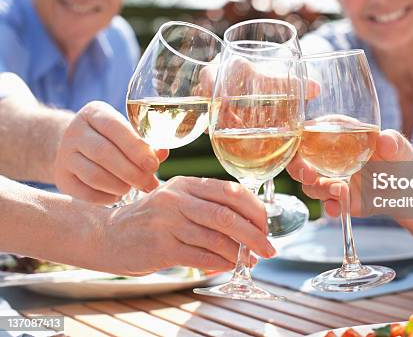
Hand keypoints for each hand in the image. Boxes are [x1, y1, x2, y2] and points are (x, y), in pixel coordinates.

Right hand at [54, 101, 168, 203]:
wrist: (75, 147)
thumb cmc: (112, 139)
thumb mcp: (126, 133)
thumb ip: (146, 143)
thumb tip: (163, 154)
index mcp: (94, 113)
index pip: (115, 127)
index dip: (135, 148)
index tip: (153, 164)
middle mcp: (74, 131)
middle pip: (103, 153)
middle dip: (131, 171)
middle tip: (148, 183)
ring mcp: (64, 154)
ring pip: (93, 175)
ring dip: (118, 185)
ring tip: (132, 188)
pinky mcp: (60, 177)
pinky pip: (84, 192)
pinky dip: (105, 197)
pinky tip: (117, 195)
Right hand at [99, 176, 275, 274]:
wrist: (107, 235)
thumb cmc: (151, 220)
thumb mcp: (177, 200)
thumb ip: (208, 205)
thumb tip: (250, 224)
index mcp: (187, 183)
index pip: (231, 191)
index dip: (255, 210)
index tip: (266, 226)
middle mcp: (177, 199)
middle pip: (227, 215)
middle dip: (254, 235)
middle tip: (269, 249)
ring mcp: (167, 223)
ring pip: (215, 238)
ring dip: (239, 253)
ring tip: (250, 261)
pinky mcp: (160, 247)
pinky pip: (199, 256)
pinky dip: (219, 263)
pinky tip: (229, 266)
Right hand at [287, 129, 412, 216]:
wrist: (409, 187)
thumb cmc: (400, 158)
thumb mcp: (399, 147)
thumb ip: (393, 142)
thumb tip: (385, 140)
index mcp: (338, 134)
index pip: (310, 131)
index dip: (300, 137)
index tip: (303, 144)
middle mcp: (329, 156)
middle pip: (300, 160)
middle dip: (298, 168)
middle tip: (309, 175)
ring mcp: (331, 179)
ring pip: (311, 185)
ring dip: (320, 189)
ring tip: (341, 191)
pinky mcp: (340, 199)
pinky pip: (328, 204)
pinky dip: (331, 207)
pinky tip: (338, 208)